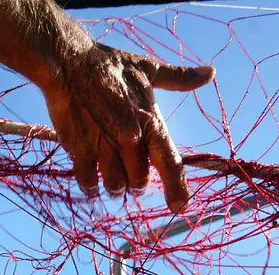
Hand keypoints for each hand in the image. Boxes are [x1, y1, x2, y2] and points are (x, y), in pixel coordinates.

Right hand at [43, 43, 213, 211]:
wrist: (68, 65)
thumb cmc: (108, 65)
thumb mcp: (148, 69)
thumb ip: (180, 78)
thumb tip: (211, 73)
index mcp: (151, 122)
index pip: (170, 163)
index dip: (177, 189)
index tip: (179, 206)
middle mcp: (130, 140)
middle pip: (140, 182)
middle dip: (135, 182)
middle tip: (128, 172)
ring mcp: (104, 148)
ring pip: (115, 187)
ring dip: (113, 186)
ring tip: (108, 173)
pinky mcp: (79, 151)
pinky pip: (88, 183)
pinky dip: (90, 185)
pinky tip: (89, 177)